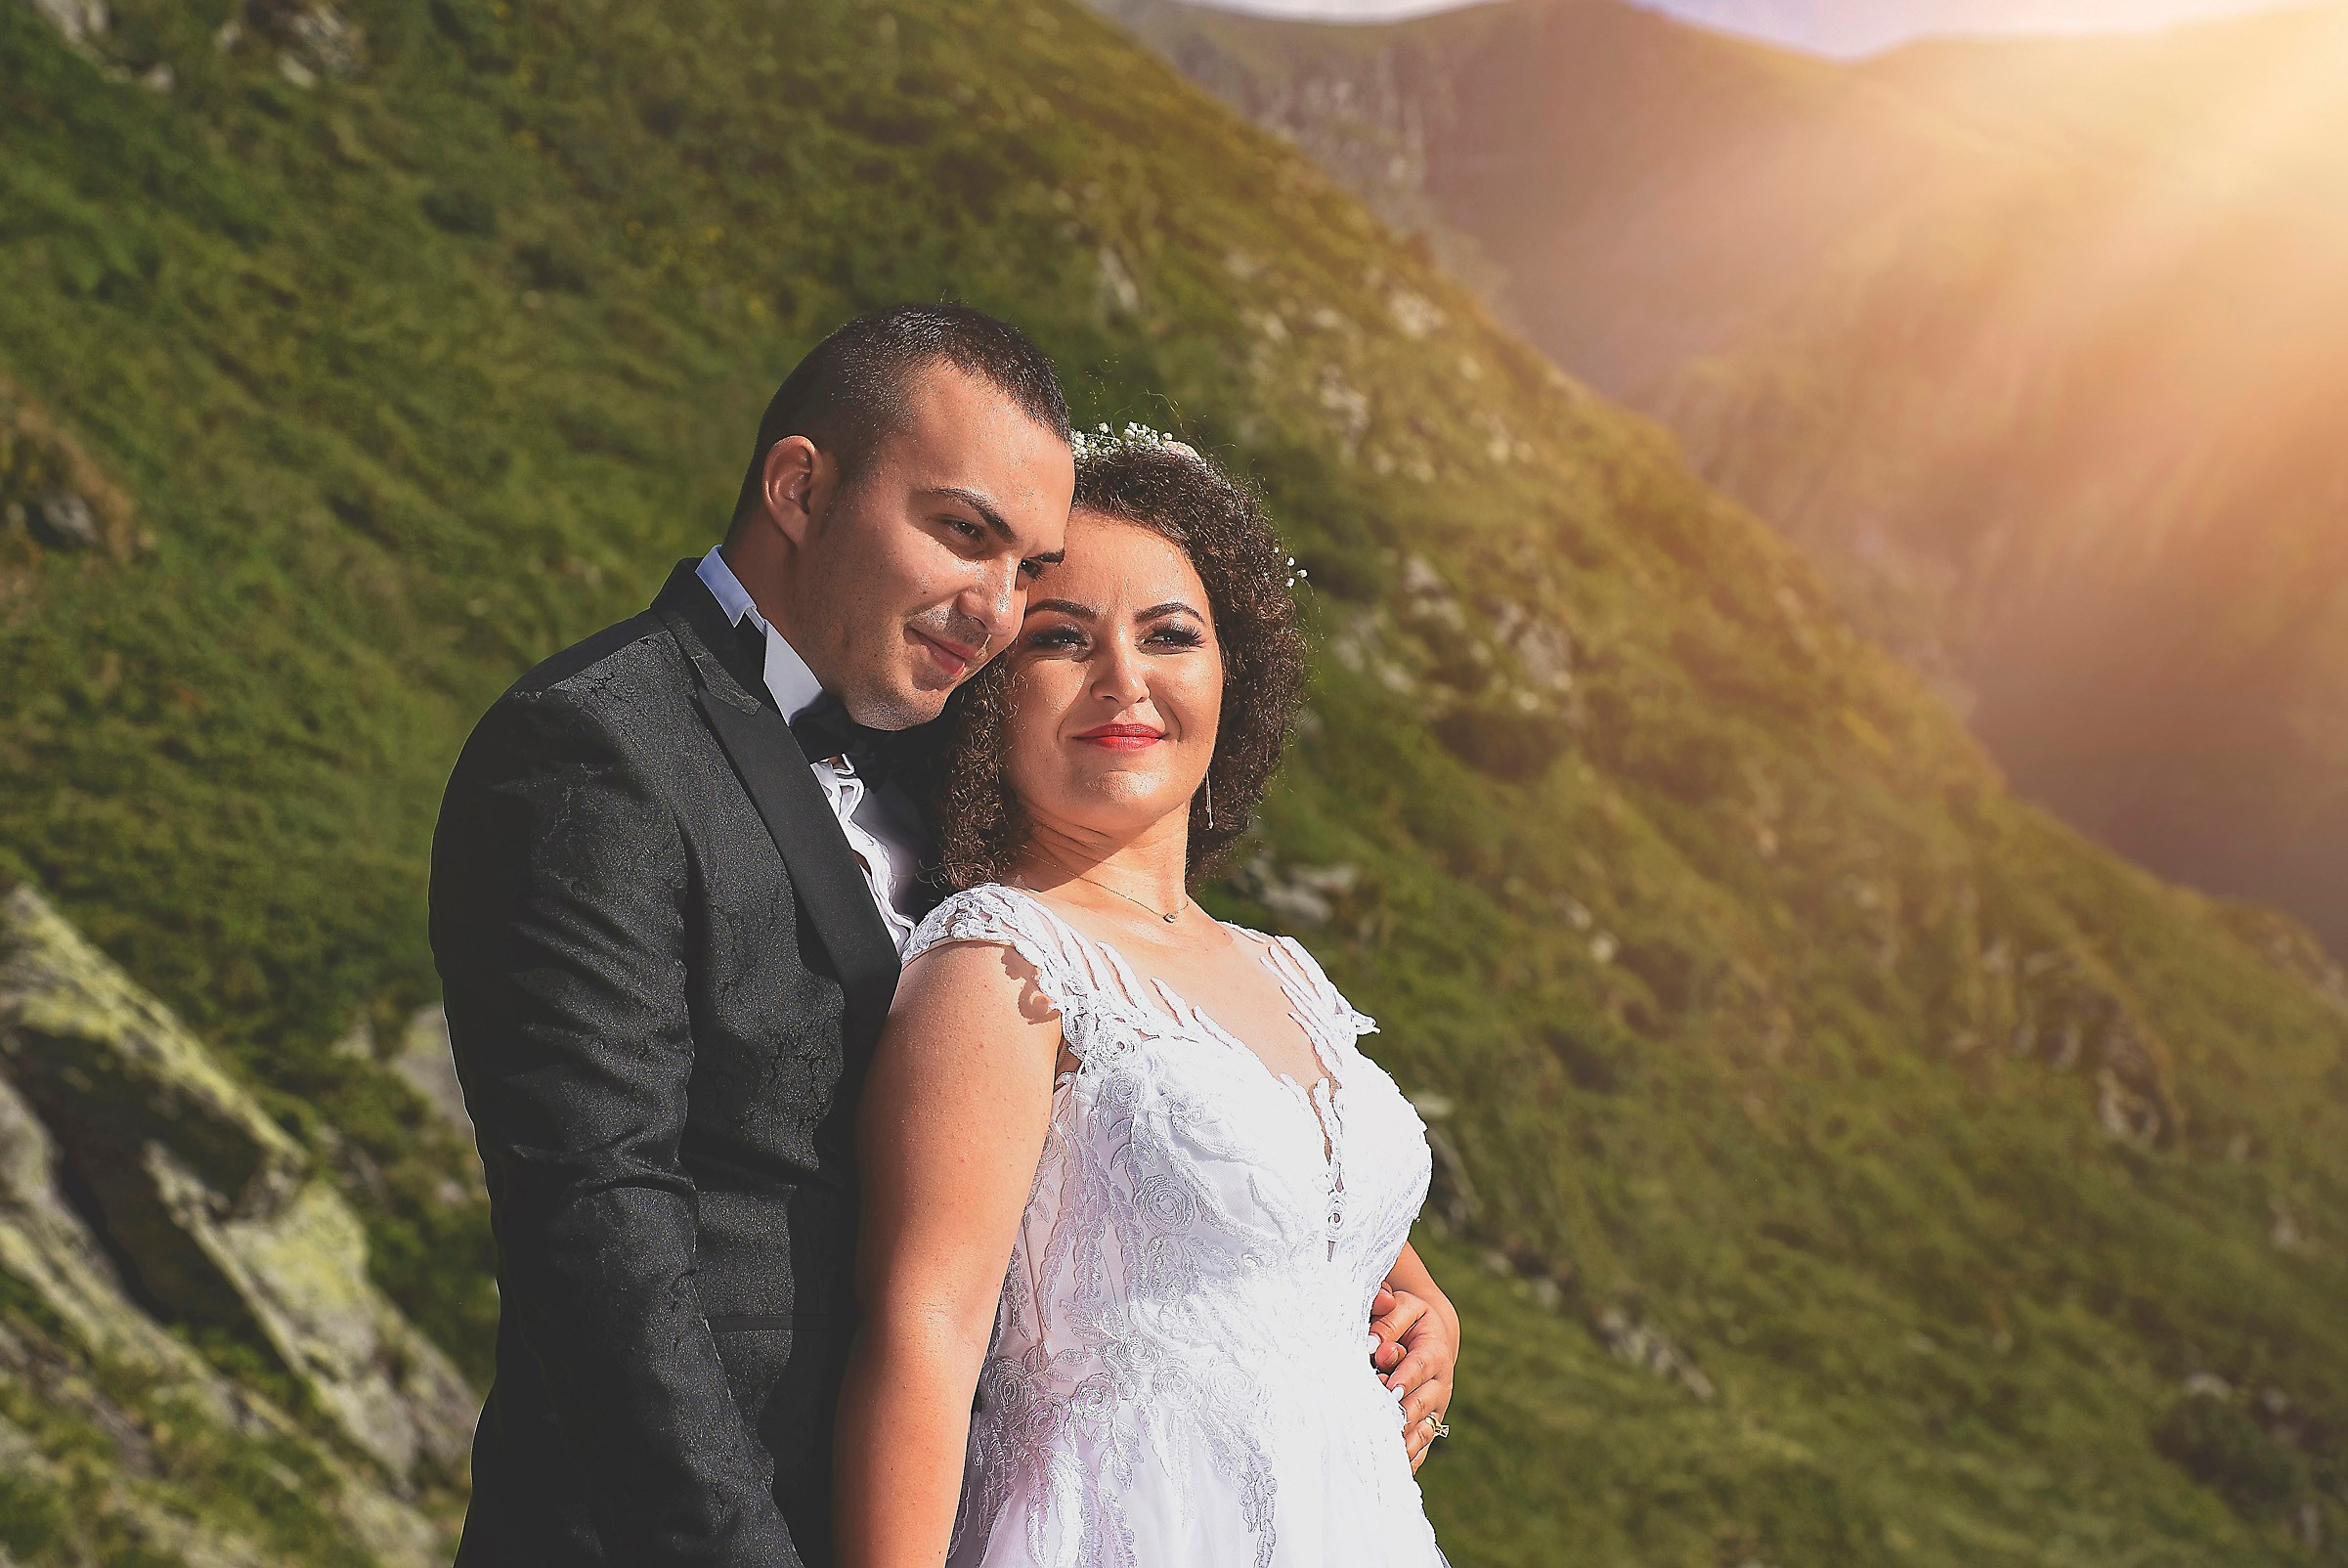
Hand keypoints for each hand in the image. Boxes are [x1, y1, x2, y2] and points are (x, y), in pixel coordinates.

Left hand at [1369, 1284, 1454, 1471]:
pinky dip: (1410, 1459)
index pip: (1421, 1365)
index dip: (1407, 1378)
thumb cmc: (1410, 1318)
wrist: (1432, 1334)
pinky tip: (1393, 1469)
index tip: (1391, 1390)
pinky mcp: (1430, 1424)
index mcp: (1434, 1350)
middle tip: (1382, 1424)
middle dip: (1402, 1413)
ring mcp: (1436, 1407)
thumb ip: (1389, 1320)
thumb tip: (1374, 1344)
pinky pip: (1422, 1446)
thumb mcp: (1403, 1307)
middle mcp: (1440, 1383)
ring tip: (1385, 1453)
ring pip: (1424, 1430)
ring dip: (1406, 1442)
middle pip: (1423, 1402)